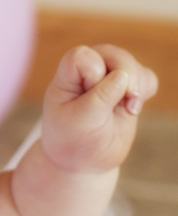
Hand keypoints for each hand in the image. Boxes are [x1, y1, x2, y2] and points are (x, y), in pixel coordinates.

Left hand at [41, 44, 157, 173]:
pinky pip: (146, 78)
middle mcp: (88, 70)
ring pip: (132, 65)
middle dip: (125, 75)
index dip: (92, 75)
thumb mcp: (81, 121)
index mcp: (68, 75)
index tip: (88, 101)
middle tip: (129, 100)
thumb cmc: (72, 139)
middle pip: (114, 55)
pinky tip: (133, 108)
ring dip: (137, 85)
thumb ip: (100, 97)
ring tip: (130, 109)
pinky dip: (146, 90)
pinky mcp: (128, 89)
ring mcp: (109, 78)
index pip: (83, 57)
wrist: (82, 160)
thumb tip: (122, 76)